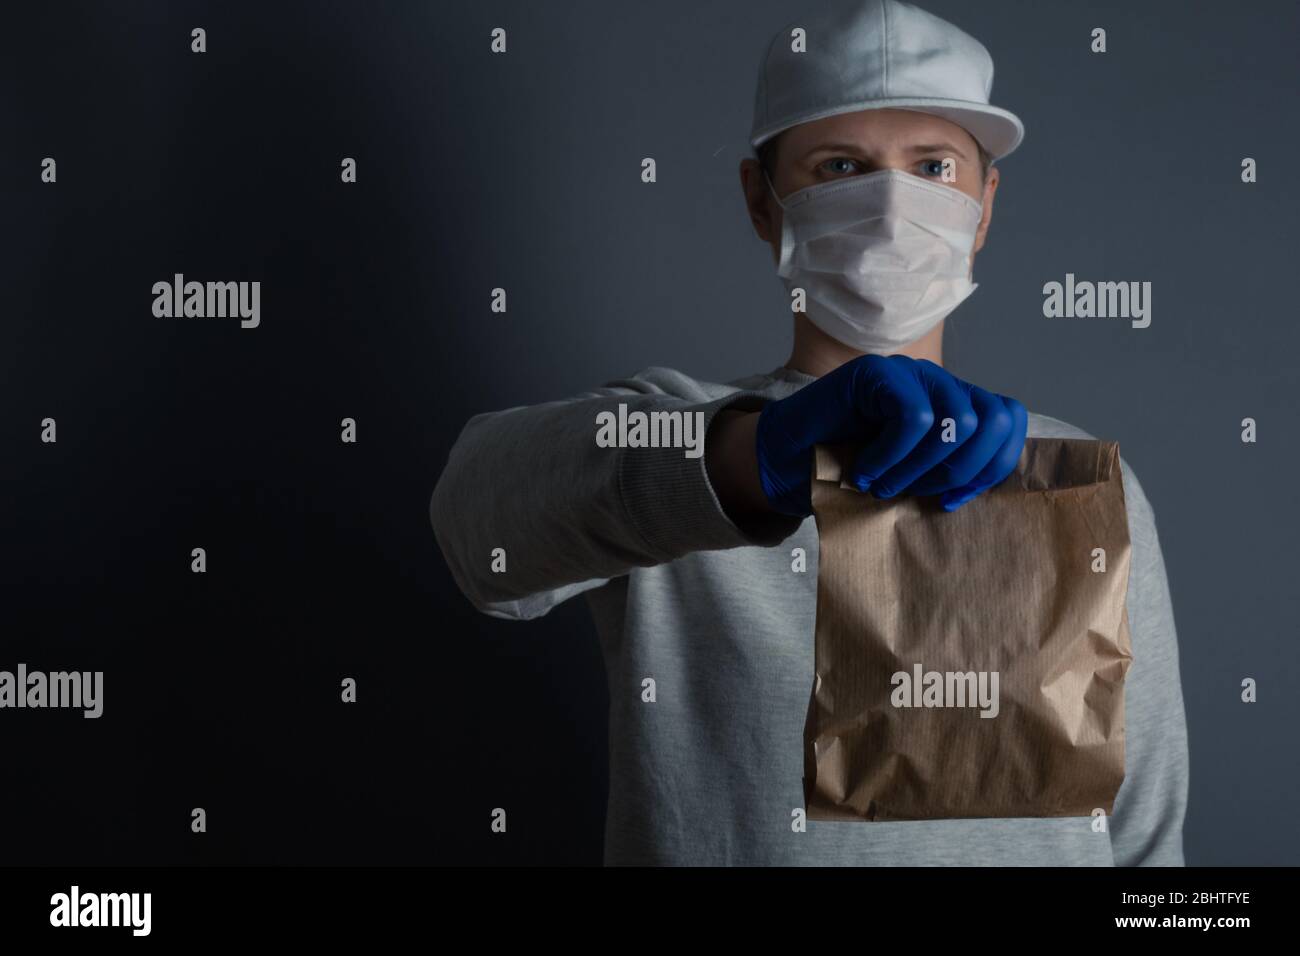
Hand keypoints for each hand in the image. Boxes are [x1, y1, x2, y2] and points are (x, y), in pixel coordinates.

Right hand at [753, 354, 1027, 515]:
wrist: (787, 459)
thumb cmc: (850, 471)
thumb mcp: (914, 478)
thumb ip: (951, 473)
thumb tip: (985, 486)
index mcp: (956, 405)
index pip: (1009, 420)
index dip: (991, 467)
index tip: (952, 500)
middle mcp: (940, 383)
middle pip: (993, 421)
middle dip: (959, 471)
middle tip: (916, 492)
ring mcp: (910, 373)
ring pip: (957, 423)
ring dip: (919, 469)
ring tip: (884, 485)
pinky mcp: (878, 372)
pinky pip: (914, 418)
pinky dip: (892, 455)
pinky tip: (864, 470)